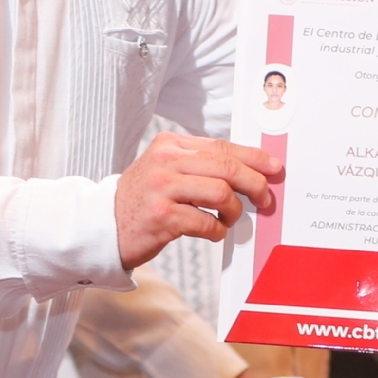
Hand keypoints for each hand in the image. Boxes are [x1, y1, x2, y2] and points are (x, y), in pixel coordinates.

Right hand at [114, 131, 281, 269]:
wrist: (102, 226)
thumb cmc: (142, 200)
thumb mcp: (165, 170)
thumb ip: (199, 165)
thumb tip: (248, 170)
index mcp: (170, 144)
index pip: (222, 146)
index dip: (254, 157)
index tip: (274, 167)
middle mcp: (165, 161)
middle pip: (226, 166)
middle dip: (254, 183)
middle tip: (265, 199)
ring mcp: (162, 188)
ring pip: (220, 192)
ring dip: (234, 210)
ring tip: (229, 219)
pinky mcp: (161, 217)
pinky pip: (205, 222)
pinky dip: (217, 230)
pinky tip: (213, 232)